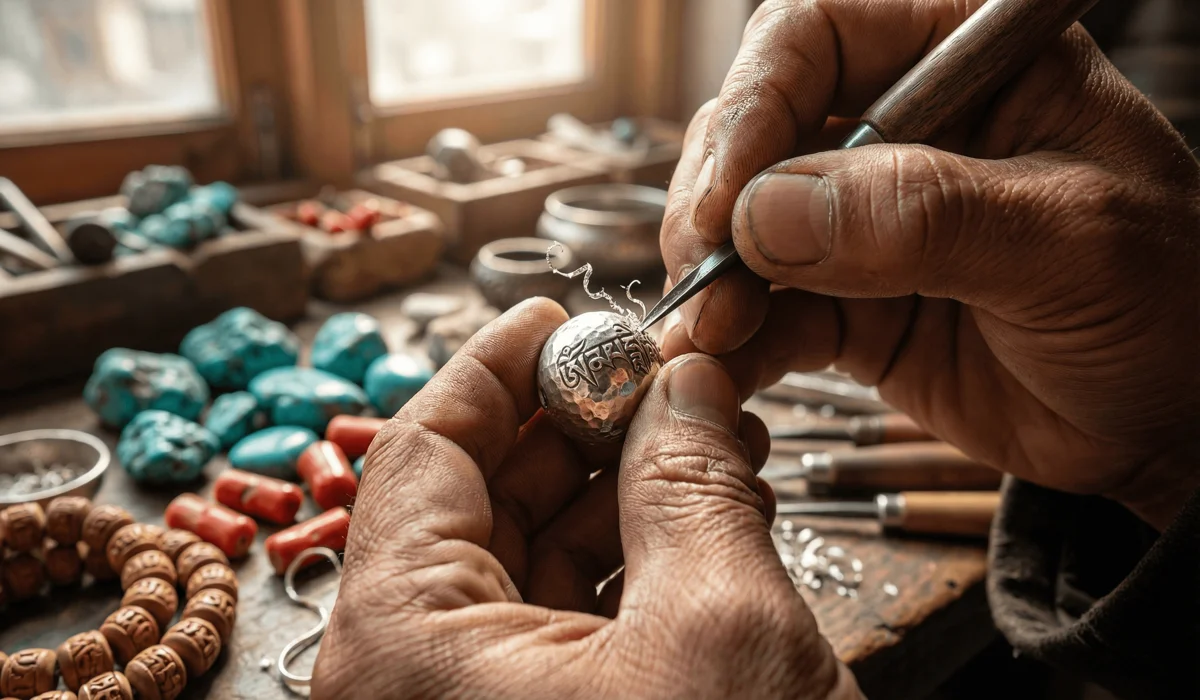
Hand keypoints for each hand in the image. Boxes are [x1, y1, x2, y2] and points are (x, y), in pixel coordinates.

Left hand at [312, 299, 861, 699]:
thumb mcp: (719, 629)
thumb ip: (693, 483)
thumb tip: (687, 385)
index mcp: (403, 646)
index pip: (423, 452)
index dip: (498, 368)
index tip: (559, 315)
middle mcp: (412, 681)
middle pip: (480, 501)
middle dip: (581, 426)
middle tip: (665, 377)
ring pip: (531, 562)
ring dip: (623, 491)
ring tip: (712, 440)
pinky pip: (564, 625)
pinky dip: (633, 564)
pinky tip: (706, 519)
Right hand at [660, 0, 1199, 529]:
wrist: (1172, 423)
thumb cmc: (1170, 305)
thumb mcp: (1068, 242)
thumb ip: (923, 216)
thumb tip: (768, 213)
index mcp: (968, 62)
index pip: (821, 32)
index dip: (756, 102)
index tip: (729, 197)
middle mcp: (904, 127)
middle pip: (760, 126)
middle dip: (716, 202)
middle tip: (703, 271)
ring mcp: (867, 219)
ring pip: (744, 222)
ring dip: (712, 278)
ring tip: (708, 334)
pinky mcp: (848, 300)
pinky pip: (767, 308)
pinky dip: (735, 338)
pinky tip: (723, 365)